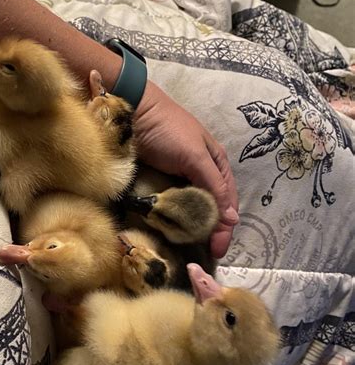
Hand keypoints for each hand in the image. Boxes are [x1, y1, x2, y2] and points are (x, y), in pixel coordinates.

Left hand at [134, 82, 238, 257]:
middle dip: (212, 230)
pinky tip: (174, 231)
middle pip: (211, 207)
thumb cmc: (167, 129)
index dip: (225, 227)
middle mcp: (200, 172)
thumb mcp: (195, 156)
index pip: (227, 202)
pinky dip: (175, 219)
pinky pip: (172, 205)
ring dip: (194, 227)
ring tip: (193, 247)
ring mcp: (179, 178)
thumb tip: (231, 219)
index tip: (219, 250)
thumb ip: (213, 185)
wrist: (132, 111)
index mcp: (216, 164)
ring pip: (192, 208)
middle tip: (208, 254)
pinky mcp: (160, 181)